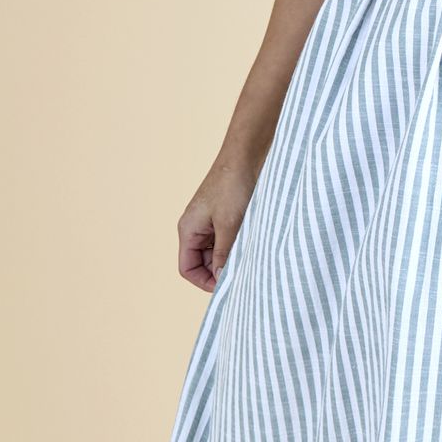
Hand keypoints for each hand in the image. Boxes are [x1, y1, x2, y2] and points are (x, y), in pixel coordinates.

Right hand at [177, 154, 259, 292]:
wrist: (247, 155)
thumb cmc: (233, 185)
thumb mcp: (229, 225)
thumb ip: (224, 254)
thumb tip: (222, 279)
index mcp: (188, 230)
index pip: (188, 268)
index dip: (205, 281)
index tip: (228, 287)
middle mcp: (196, 228)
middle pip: (203, 263)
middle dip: (220, 271)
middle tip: (245, 275)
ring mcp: (211, 222)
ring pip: (218, 252)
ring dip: (232, 258)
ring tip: (251, 259)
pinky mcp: (226, 216)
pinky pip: (229, 240)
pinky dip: (239, 246)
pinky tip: (254, 246)